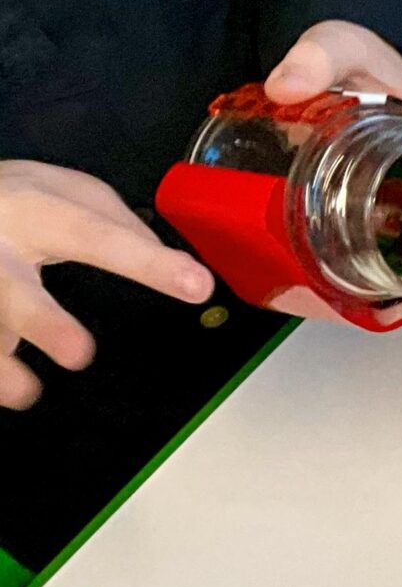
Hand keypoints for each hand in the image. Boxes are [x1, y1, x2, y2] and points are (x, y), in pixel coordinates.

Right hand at [0, 160, 214, 406]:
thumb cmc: (20, 200)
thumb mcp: (68, 192)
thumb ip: (117, 226)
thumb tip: (174, 267)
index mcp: (37, 210)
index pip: (98, 236)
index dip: (147, 262)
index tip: (198, 285)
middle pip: (13, 289)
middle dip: (43, 323)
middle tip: (79, 355)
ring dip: (1, 364)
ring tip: (26, 393)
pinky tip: (11, 392)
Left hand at [265, 20, 401, 325]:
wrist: (343, 55)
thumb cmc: (361, 55)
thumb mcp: (341, 45)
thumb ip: (316, 58)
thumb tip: (286, 87)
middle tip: (392, 310)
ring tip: (373, 312)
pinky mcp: (386, 202)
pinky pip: (396, 245)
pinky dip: (383, 273)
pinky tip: (356, 292)